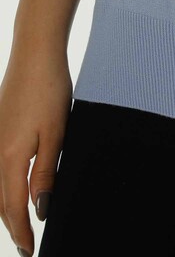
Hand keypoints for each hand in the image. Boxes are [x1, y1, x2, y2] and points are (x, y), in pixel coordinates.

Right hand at [0, 44, 72, 256]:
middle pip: (1, 200)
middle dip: (12, 225)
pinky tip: (13, 186)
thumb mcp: (55, 133)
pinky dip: (4, 186)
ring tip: (21, 224)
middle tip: (25, 246)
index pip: (14, 207)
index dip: (21, 232)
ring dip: (7, 207)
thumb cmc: (49, 88)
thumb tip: (40, 209)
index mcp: (10, 157)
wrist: (35, 52)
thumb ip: (45, 173)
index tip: (30, 252)